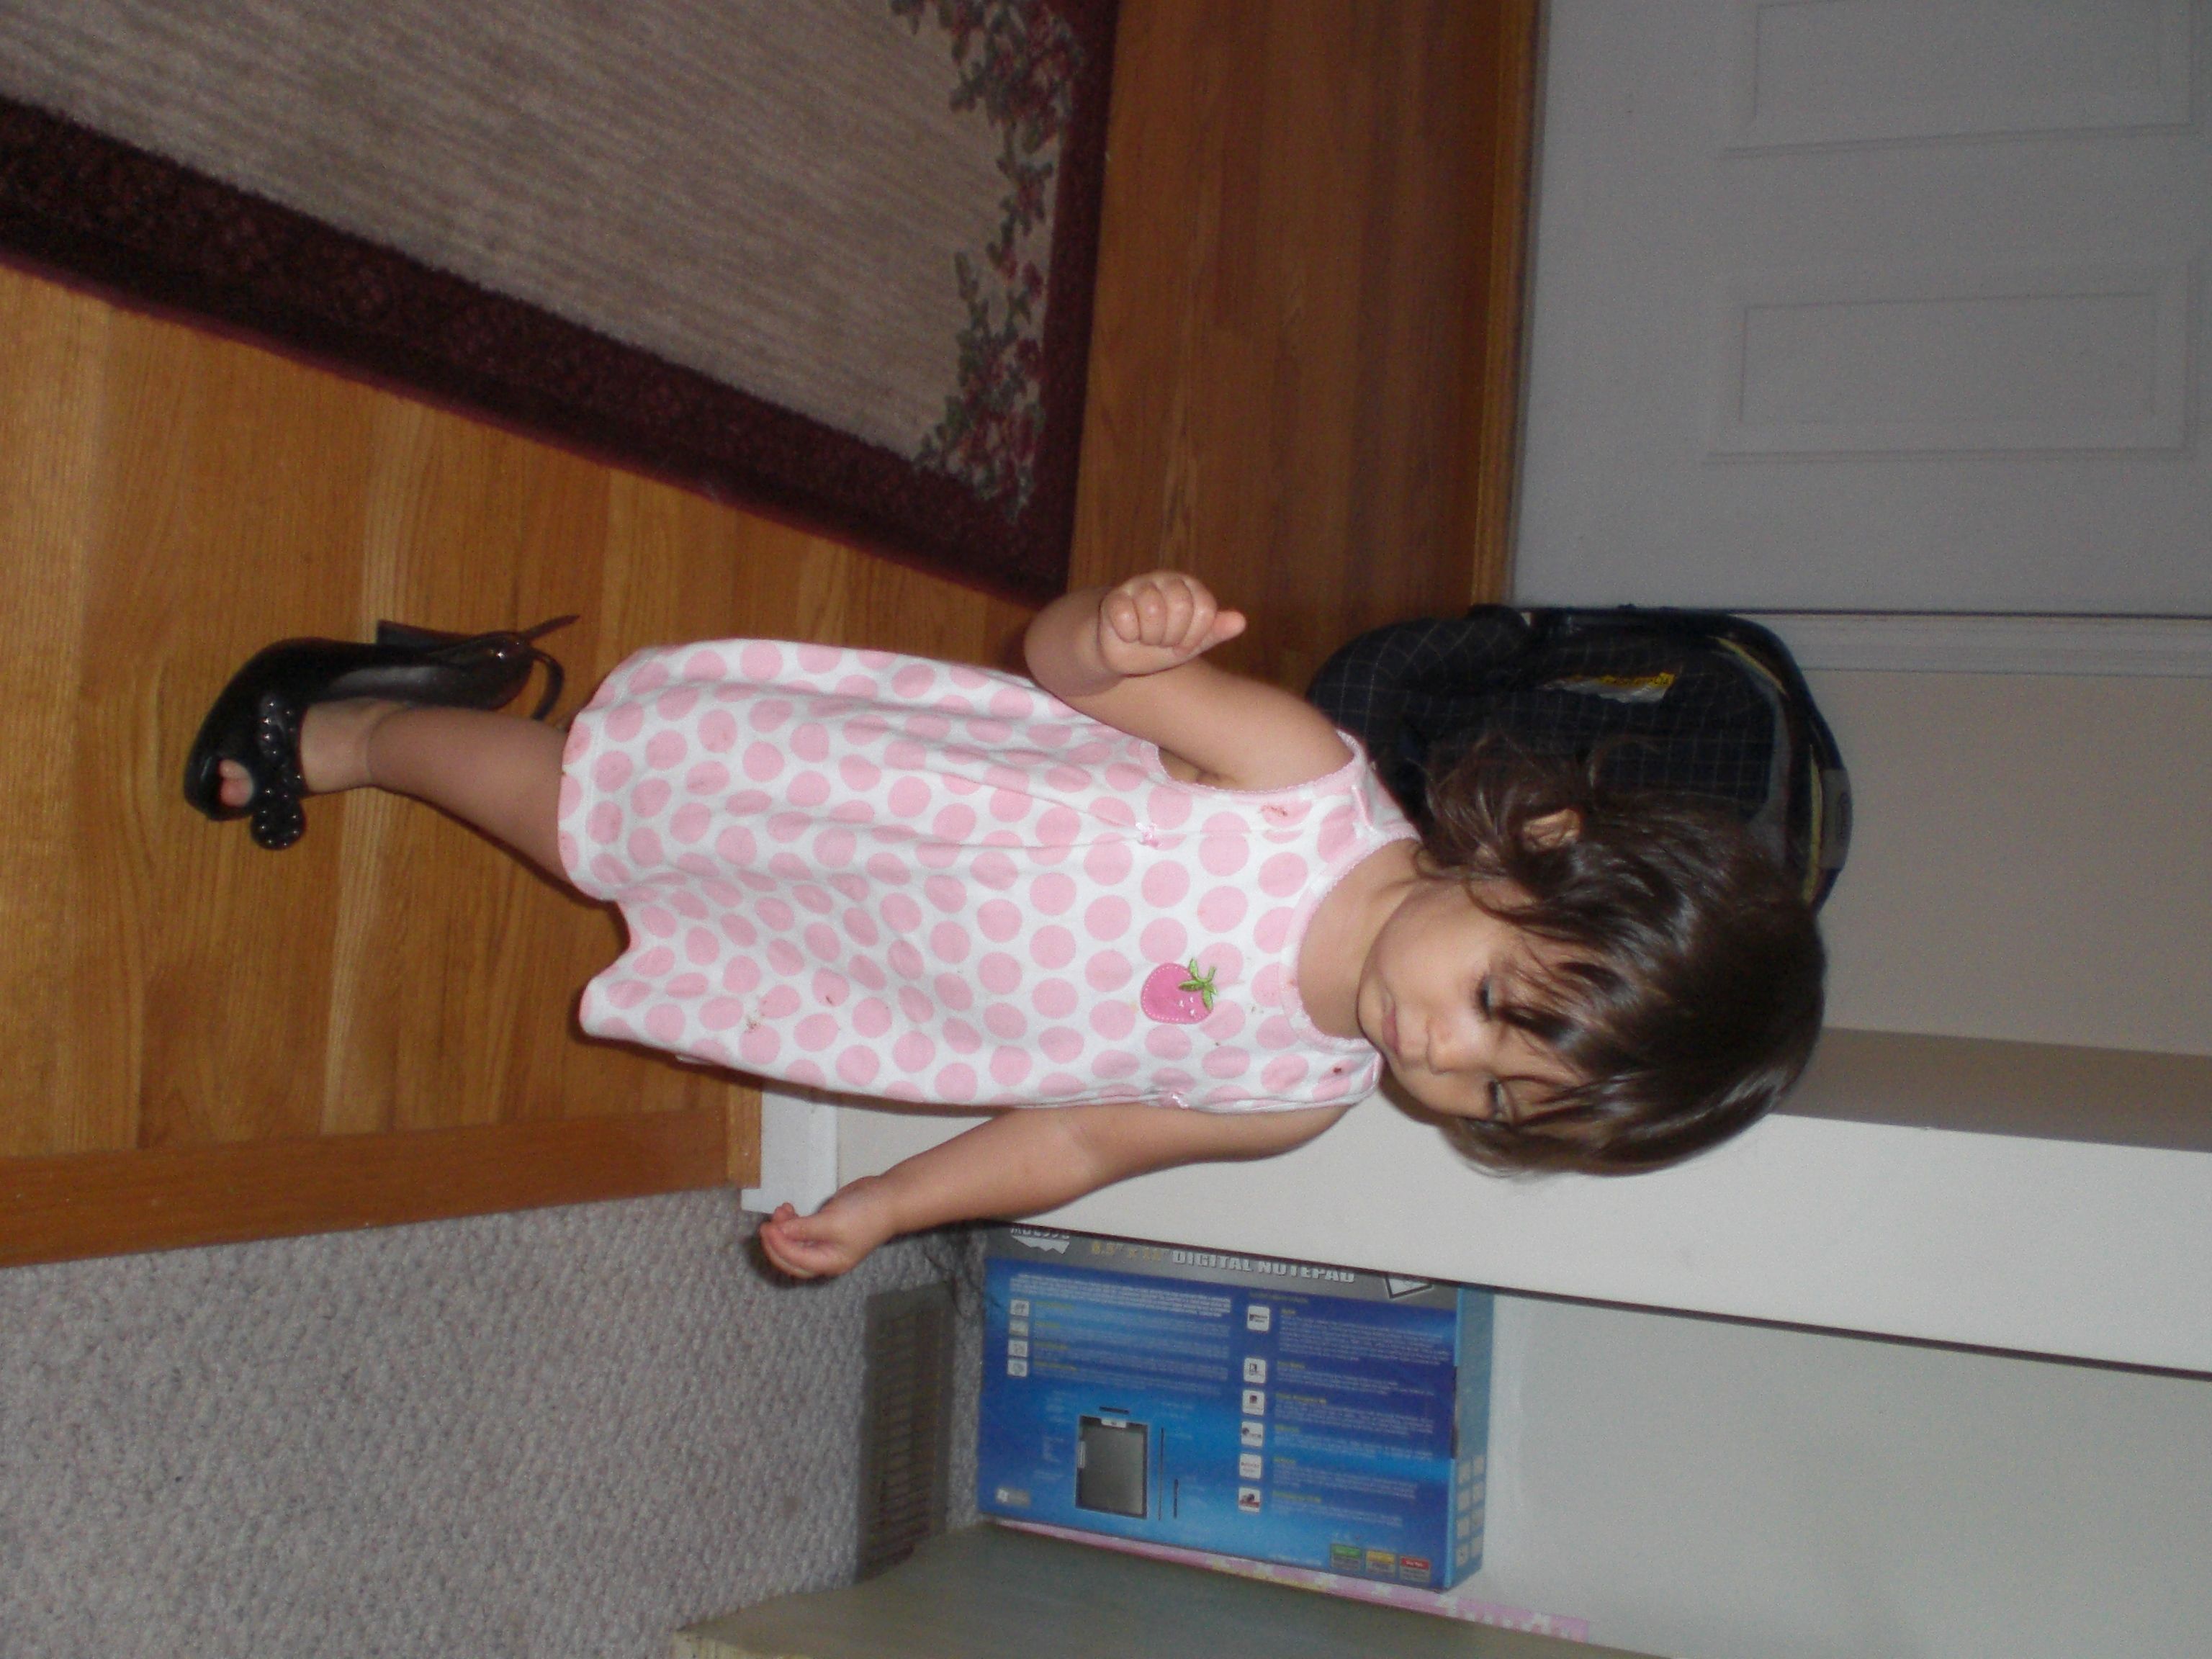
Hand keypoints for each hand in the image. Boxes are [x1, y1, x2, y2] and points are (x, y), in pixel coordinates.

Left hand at [757, 1178, 898, 1279]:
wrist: (889, 1198)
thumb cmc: (864, 1214)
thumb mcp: (831, 1222)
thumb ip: (804, 1228)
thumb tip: (778, 1231)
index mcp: (829, 1262)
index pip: (794, 1260)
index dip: (778, 1245)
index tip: (768, 1227)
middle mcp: (825, 1256)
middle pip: (791, 1258)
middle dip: (776, 1242)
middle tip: (767, 1223)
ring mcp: (826, 1241)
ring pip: (795, 1243)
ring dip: (784, 1229)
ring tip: (782, 1209)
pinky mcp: (826, 1226)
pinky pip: (802, 1230)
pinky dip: (793, 1222)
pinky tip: (789, 1209)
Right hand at [1095, 571, 1244, 678]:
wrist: (1123, 654)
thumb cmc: (1161, 645)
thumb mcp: (1192, 643)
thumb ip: (1215, 631)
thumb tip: (1241, 621)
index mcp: (1190, 587)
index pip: (1205, 608)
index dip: (1195, 635)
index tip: (1183, 645)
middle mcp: (1166, 579)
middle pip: (1181, 605)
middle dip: (1172, 635)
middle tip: (1163, 641)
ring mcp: (1138, 585)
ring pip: (1152, 609)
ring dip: (1150, 636)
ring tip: (1146, 638)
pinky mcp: (1115, 598)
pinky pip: (1126, 616)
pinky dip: (1128, 635)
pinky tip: (1127, 634)